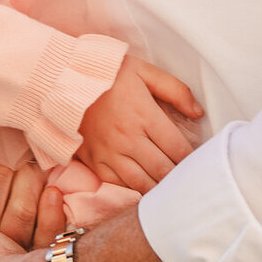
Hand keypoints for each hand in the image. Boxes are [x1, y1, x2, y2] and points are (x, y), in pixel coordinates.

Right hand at [77, 56, 203, 192]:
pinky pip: (119, 184)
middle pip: (163, 170)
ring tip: (171, 188)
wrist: (62, 79)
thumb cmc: (107, 74)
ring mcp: (108, 152)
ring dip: (159, 188)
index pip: (177, 148)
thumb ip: (175, 90)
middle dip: (179, 178)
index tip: (199, 162)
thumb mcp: (144, 71)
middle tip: (189, 180)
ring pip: (142, 183)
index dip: (192, 159)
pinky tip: (145, 187)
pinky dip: (134, 189)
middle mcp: (127, 138)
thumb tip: (198, 112)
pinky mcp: (93, 161)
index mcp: (143, 114)